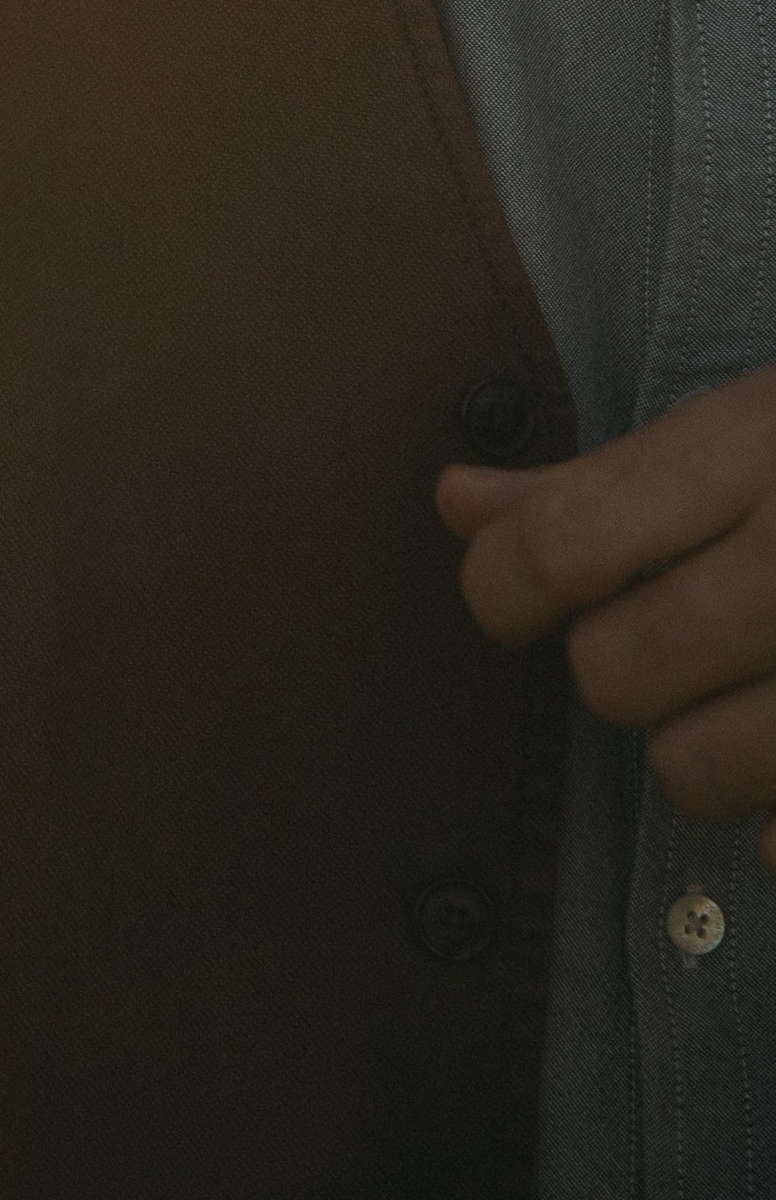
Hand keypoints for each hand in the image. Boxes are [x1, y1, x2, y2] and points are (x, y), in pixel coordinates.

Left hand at [440, 363, 775, 860]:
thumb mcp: (755, 423)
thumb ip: (600, 478)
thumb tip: (454, 501)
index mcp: (765, 446)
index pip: (558, 547)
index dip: (503, 584)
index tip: (513, 596)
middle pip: (611, 676)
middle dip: (625, 661)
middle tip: (686, 627)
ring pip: (694, 775)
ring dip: (707, 746)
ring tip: (764, 686)